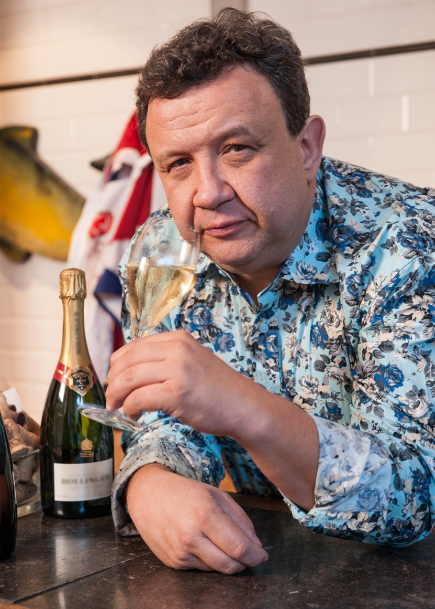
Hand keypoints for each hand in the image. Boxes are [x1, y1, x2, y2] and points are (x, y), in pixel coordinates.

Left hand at [106, 330, 267, 436]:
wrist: (243, 406)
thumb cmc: (216, 389)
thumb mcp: (191, 361)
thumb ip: (165, 359)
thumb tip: (129, 371)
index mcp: (178, 338)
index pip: (133, 346)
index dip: (117, 365)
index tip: (114, 379)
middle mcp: (177, 349)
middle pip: (127, 361)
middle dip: (113, 381)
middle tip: (112, 397)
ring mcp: (178, 370)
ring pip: (129, 378)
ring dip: (117, 396)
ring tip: (119, 407)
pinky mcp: (177, 393)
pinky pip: (139, 398)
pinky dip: (130, 408)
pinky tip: (134, 414)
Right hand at [126, 463, 267, 572]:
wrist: (148, 495)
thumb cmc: (185, 492)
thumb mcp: (217, 495)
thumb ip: (240, 520)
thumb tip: (255, 545)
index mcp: (205, 515)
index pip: (239, 548)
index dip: (256, 555)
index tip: (262, 555)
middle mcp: (191, 537)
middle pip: (230, 565)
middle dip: (245, 562)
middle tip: (250, 554)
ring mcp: (180, 552)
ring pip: (217, 569)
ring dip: (227, 560)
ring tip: (223, 542)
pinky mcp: (173, 562)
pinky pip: (201, 568)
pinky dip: (209, 559)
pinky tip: (203, 542)